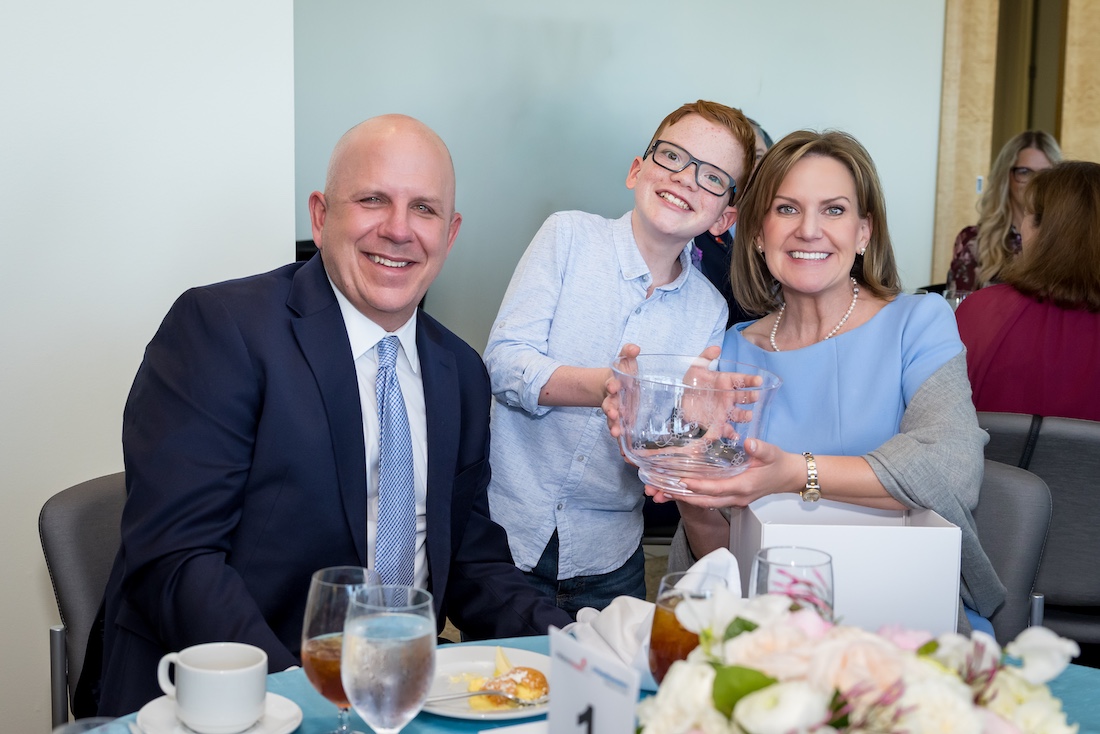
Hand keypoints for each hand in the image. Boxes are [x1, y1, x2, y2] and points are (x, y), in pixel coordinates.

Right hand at [602, 343, 640, 438]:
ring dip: (614, 427)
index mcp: (614, 386)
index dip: (611, 385)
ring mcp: (617, 414)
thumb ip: (628, 352)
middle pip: (609, 406)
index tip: (612, 386)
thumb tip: (634, 348)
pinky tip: (625, 454)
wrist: (615, 388)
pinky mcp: (623, 424)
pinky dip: (621, 445)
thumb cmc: (623, 374)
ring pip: (614, 421)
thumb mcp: (625, 361)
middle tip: (613, 414)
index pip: (611, 385)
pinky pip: (622, 435)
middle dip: (610, 410)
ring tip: (616, 434)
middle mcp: (613, 401)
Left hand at [647, 438, 800, 508]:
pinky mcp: (731, 497)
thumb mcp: (772, 452)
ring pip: (704, 503)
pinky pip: (709, 500)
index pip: (716, 489)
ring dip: (683, 499)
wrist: (789, 477)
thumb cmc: (779, 464)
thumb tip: (749, 443)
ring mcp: (733, 499)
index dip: (698, 486)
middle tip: (660, 492)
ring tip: (662, 493)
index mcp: (743, 486)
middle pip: (704, 501)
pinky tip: (678, 490)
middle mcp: (736, 497)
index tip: (682, 481)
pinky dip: (693, 497)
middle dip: (682, 497)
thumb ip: (760, 449)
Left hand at [680, 347, 761, 431]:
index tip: (758, 380)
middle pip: (745, 397)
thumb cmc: (691, 385)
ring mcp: (725, 412)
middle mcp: (728, 398)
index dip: (751, 380)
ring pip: (740, 414)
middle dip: (751, 397)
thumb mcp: (696, 368)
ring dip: (745, 415)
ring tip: (747, 415)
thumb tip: (717, 347)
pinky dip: (732, 433)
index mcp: (726, 383)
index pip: (742, 380)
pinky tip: (734, 434)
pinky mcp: (718, 425)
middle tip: (755, 396)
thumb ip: (706, 357)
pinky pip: (728, 430)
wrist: (680, 404)